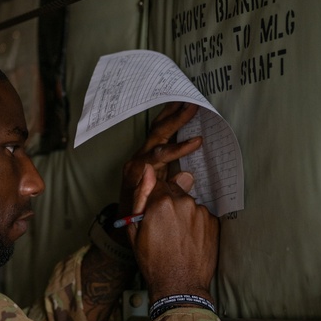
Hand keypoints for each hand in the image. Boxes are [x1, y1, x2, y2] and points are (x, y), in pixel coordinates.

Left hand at [119, 102, 202, 218]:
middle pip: (157, 134)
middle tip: (192, 105)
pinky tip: (179, 110)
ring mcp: (142, 155)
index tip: (198, 141)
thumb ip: (164, 192)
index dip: (179, 148)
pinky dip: (169, 120)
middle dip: (175, 120)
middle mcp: (139, 159)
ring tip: (186, 98)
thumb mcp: (145, 210)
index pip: (159, 154)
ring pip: (157, 129)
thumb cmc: (135, 218)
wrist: (122, 221)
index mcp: (138, 171)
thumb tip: (187, 175)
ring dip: (171, 113)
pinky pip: (159, 134)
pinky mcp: (148, 155)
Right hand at [127, 165, 219, 303]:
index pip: (157, 184)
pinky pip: (201, 216)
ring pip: (188, 204)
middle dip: (168, 204)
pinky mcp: (214, 223)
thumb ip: (141, 197)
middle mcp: (184, 202)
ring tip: (177, 236)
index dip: (153, 198)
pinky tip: (189, 240)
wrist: (180, 286)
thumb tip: (147, 171)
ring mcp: (201, 212)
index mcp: (161, 202)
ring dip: (183, 214)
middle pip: (174, 192)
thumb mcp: (135, 231)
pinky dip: (195, 224)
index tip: (152, 212)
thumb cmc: (154, 262)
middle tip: (164, 227)